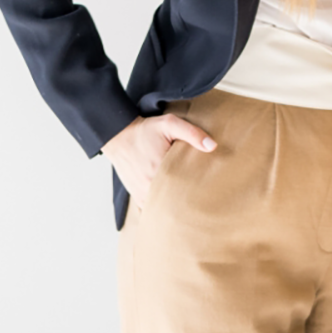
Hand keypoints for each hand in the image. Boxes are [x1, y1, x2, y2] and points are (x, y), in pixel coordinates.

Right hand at [101, 113, 216, 208]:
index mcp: (160, 171)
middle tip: (203, 197)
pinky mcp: (137, 196)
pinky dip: (162, 207)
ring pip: (163, 208)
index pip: (186, 189)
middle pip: (176, 202)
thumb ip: (192, 134)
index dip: (199, 190)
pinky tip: (173, 203)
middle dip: (189, 201)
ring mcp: (142, 194)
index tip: (209, 188)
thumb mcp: (170, 124)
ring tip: (189, 201)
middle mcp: (149, 187)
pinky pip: (153, 209)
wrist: (119, 136)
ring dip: (175, 205)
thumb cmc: (146, 130)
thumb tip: (212, 147)